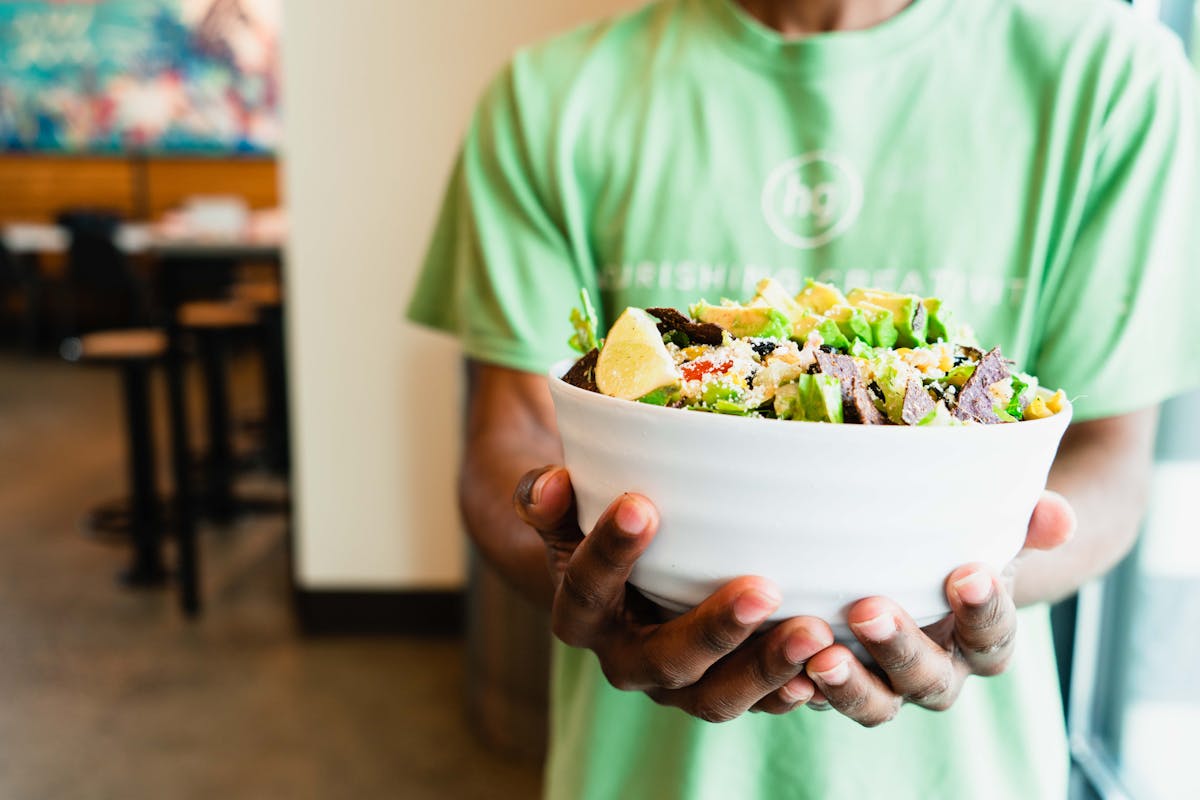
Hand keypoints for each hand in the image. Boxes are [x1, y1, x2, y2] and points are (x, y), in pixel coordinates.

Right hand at [514, 465, 834, 721]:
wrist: (618, 585)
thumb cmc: (598, 531)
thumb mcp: (566, 513)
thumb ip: (547, 497)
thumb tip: (550, 485)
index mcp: (582, 617)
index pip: (588, 589)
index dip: (609, 552)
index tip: (640, 505)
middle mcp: (626, 661)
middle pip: (665, 660)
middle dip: (714, 629)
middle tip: (761, 589)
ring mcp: (677, 686)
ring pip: (717, 697)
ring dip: (766, 668)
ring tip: (813, 631)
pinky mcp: (721, 691)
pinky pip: (757, 706)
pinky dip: (790, 692)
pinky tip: (825, 667)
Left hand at [798, 491, 1077, 725]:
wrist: (915, 575)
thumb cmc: (955, 550)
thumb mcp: (989, 534)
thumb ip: (1023, 525)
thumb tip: (1057, 514)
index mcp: (983, 640)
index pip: (993, 636)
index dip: (984, 610)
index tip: (968, 573)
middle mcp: (938, 674)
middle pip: (929, 680)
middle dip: (901, 648)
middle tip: (868, 609)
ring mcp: (886, 686)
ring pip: (876, 704)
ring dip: (848, 684)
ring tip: (821, 656)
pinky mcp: (836, 687)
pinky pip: (821, 702)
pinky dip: (802, 692)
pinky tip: (784, 673)